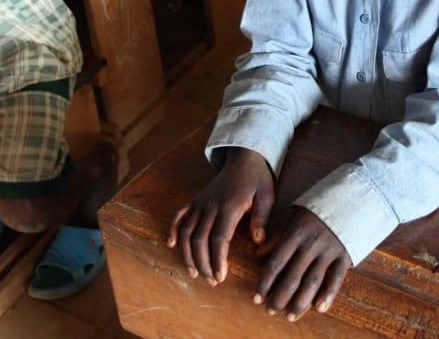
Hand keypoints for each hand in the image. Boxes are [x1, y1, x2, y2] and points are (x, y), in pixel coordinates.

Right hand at [168, 148, 274, 283]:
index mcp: (229, 206)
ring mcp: (201, 203)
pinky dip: (173, 229)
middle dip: (203, 263)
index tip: (220, 277)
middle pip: (200, 239)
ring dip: (188, 254)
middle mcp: (210, 206)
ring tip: (194, 273)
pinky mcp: (196, 200)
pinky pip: (179, 215)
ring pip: (187, 231)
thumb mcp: (267, 195)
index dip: (217, 260)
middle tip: (211, 281)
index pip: (218, 239)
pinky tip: (172, 245)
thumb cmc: (257, 178)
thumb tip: (258, 241)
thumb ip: (262, 218)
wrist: (244, 157)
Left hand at [255, 207, 350, 320]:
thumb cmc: (315, 209)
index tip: (257, 298)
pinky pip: (336, 278)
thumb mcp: (292, 216)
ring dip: (300, 302)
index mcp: (295, 233)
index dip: (265, 283)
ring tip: (290, 316)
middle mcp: (311, 244)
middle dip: (280, 297)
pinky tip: (319, 308)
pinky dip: (328, 294)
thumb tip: (257, 255)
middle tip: (271, 311)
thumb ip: (276, 236)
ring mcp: (328, 250)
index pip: (276, 263)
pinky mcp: (344, 255)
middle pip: (293, 276)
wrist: (349, 198)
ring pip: (312, 281)